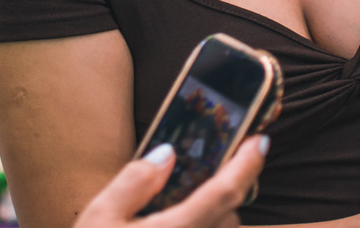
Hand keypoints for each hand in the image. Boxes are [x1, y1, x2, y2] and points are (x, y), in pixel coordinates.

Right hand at [73, 137, 267, 227]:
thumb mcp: (99, 218)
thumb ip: (134, 182)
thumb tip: (167, 154)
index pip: (225, 192)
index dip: (247, 164)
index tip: (261, 141)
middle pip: (230, 216)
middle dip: (223, 194)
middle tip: (203, 178)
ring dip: (215, 221)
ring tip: (178, 214)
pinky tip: (181, 227)